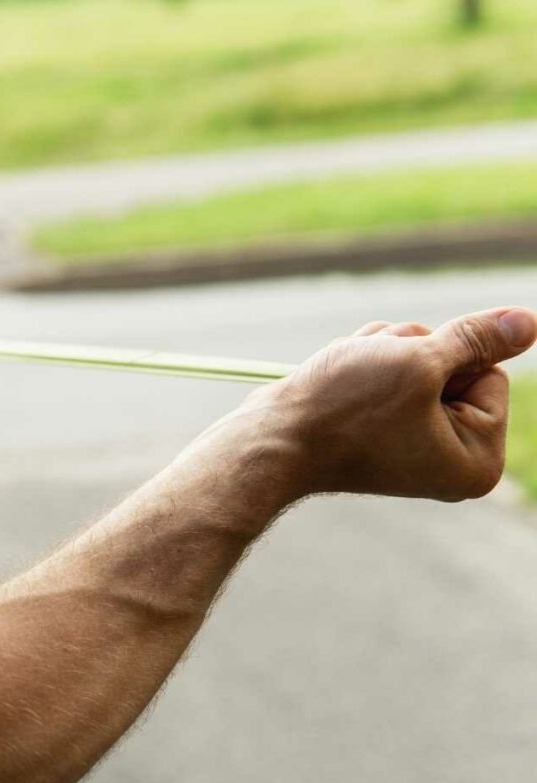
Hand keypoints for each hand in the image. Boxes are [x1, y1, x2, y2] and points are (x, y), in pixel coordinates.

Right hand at [249, 307, 536, 501]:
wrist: (271, 440)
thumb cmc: (342, 410)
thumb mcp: (419, 361)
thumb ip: (477, 338)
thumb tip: (529, 322)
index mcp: (477, 460)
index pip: (491, 373)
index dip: (444, 361)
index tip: (400, 387)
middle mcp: (449, 457)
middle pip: (456, 365)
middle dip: (410, 355)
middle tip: (368, 383)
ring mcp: (413, 444)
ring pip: (418, 361)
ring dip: (382, 355)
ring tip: (348, 383)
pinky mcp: (380, 429)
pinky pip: (389, 372)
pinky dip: (364, 365)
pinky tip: (337, 383)